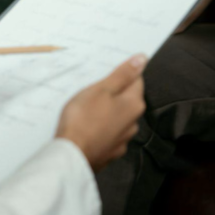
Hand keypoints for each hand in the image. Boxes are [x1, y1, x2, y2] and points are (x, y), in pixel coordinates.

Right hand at [56, 54, 146, 171]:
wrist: (71, 155)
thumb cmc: (84, 118)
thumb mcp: (102, 89)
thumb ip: (123, 74)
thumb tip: (143, 59)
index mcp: (134, 104)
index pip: (136, 80)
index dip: (121, 75)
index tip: (104, 76)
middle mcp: (134, 122)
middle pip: (127, 99)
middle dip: (113, 93)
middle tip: (92, 91)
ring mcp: (123, 139)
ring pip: (118, 116)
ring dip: (107, 111)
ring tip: (87, 110)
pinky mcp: (111, 151)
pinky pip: (110, 132)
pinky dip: (102, 127)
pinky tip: (88, 127)